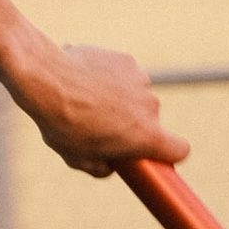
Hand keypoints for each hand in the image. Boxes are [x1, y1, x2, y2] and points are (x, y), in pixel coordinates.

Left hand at [15, 41, 189, 178]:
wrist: (48, 79)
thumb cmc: (63, 124)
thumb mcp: (78, 158)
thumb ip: (102, 168)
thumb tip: (111, 165)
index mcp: (146, 135)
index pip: (180, 150)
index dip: (169, 154)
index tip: (153, 155)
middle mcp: (152, 106)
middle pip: (150, 122)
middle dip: (131, 126)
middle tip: (99, 127)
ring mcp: (141, 80)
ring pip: (136, 97)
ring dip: (119, 100)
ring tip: (86, 102)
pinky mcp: (127, 60)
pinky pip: (124, 75)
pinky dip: (110, 79)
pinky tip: (84, 81)